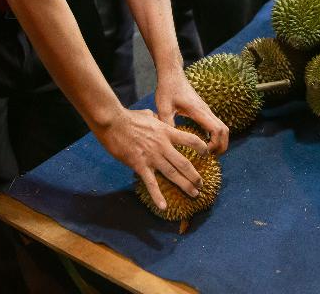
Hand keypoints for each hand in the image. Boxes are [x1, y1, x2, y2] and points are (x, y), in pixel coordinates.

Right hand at [93, 107, 210, 210]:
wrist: (113, 122)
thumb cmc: (128, 117)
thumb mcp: (147, 114)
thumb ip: (155, 118)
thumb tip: (155, 116)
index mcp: (166, 132)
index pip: (190, 140)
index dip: (201, 147)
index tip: (206, 154)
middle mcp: (163, 146)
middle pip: (184, 163)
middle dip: (195, 175)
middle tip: (202, 184)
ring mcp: (152, 157)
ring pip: (173, 174)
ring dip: (185, 185)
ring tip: (194, 194)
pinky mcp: (139, 165)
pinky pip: (151, 183)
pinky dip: (157, 196)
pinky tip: (164, 206)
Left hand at [155, 67, 228, 153]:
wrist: (172, 74)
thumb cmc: (167, 88)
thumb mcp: (163, 106)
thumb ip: (167, 122)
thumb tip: (169, 141)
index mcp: (198, 111)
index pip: (217, 130)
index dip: (215, 144)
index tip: (205, 153)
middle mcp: (206, 111)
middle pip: (225, 130)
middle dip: (222, 146)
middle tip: (211, 157)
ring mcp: (206, 110)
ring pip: (222, 127)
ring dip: (220, 141)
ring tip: (208, 152)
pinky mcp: (203, 110)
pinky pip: (216, 125)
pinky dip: (216, 136)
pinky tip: (204, 143)